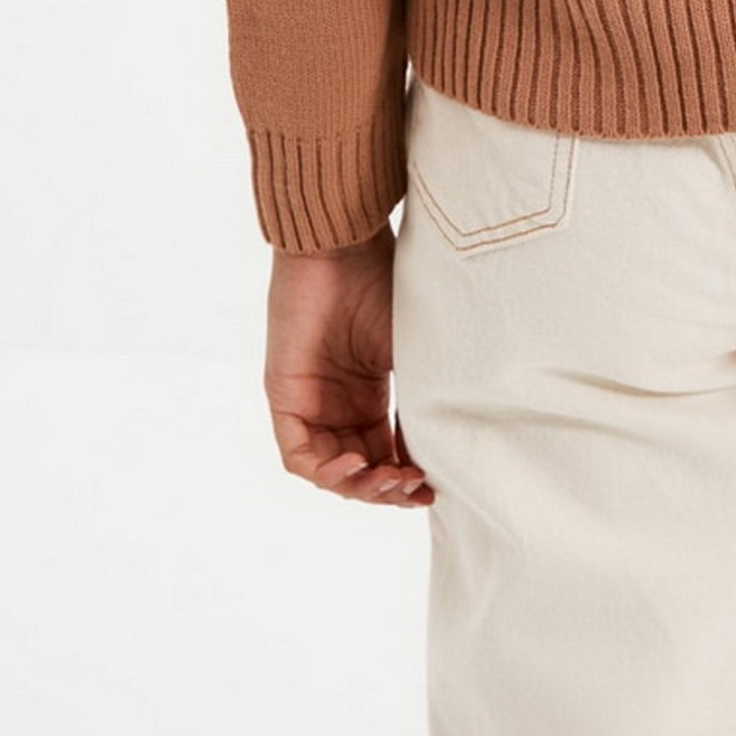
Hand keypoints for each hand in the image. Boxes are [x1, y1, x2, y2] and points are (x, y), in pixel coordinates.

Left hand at [263, 223, 434, 506]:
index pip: (384, 454)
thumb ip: (422, 398)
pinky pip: (298, 455)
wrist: (344, 247)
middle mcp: (337, 404)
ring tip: (389, 479)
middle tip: (414, 487)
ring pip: (329, 470)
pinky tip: (356, 462)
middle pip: (358, 470)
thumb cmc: (383, 284)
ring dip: (360, 485)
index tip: (433, 488)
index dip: (405, 478)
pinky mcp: (284, 397)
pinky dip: (327, 470)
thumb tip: (452, 445)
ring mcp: (309, 402)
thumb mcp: (411, 350)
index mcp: (368, 394)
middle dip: (386, 489)